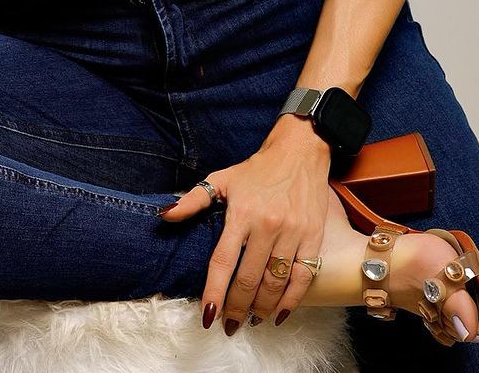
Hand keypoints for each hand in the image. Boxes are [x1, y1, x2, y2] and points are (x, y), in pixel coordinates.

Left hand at [158, 122, 331, 332]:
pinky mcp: (313, 237)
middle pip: (249, 279)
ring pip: (275, 282)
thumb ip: (194, 200)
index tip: (208, 315)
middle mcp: (267, 225)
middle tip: (230, 325)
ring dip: (262, 308)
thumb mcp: (222, 179)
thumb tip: (165, 215)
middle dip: (237, 308)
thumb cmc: (257, 170)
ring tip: (252, 320)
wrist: (299, 152)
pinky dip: (291, 300)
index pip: (223, 261)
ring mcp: (292, 233)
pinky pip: (303, 277)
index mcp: (241, 213)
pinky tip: (279, 312)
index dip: (214, 291)